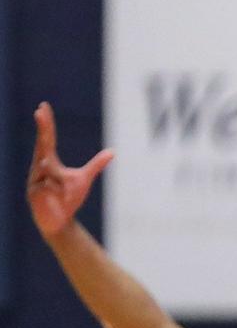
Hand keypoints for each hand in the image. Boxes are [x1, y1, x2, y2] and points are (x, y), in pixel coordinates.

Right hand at [27, 102, 113, 239]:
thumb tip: (112, 152)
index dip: (46, 124)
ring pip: (48, 169)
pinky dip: (56, 190)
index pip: (47, 139)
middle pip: (42, 145)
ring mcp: (34, 179)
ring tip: (55, 174)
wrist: (60, 221)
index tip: (43, 107)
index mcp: (49, 162)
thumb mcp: (84, 179)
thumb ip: (96, 165)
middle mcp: (39, 167)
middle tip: (40, 112)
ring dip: (54, 172)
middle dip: (42, 129)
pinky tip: (56, 197)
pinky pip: (46, 186)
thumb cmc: (68, 198)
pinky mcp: (33, 193)